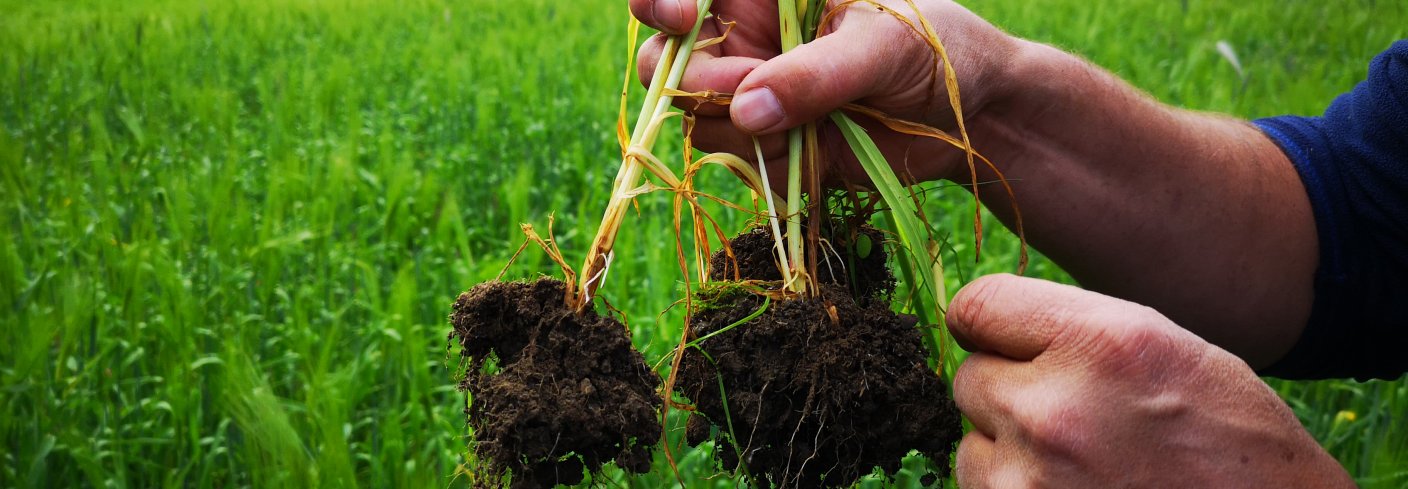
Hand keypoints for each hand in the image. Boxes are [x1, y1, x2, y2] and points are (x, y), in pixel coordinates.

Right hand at [631, 0, 1021, 187]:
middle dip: (697, 80)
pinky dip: (763, 160)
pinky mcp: (767, 144)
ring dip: (737, 129)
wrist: (971, 117)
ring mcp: (752, 94)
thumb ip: (815, 74)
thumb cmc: (934, 49)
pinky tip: (810, 150)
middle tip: (748, 93)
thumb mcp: (882, 45)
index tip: (681, 16)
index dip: (662, 0)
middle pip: (668, 60)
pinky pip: (734, 159)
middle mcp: (746, 38)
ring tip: (806, 125)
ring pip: (696, 116)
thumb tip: (744, 108)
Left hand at [945, 274, 1352, 487]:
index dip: (987, 325)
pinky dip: (1014, 487)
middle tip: (1067, 413)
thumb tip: (982, 326)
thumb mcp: (1162, 345)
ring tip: (1079, 460)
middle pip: (968, 378)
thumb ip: (1069, 327)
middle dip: (1006, 390)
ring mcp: (1032, 477)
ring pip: (970, 443)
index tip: (1003, 341)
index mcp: (1097, 344)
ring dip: (1006, 449)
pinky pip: (981, 488)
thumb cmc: (1224, 435)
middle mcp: (1054, 408)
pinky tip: (1075, 488)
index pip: (975, 307)